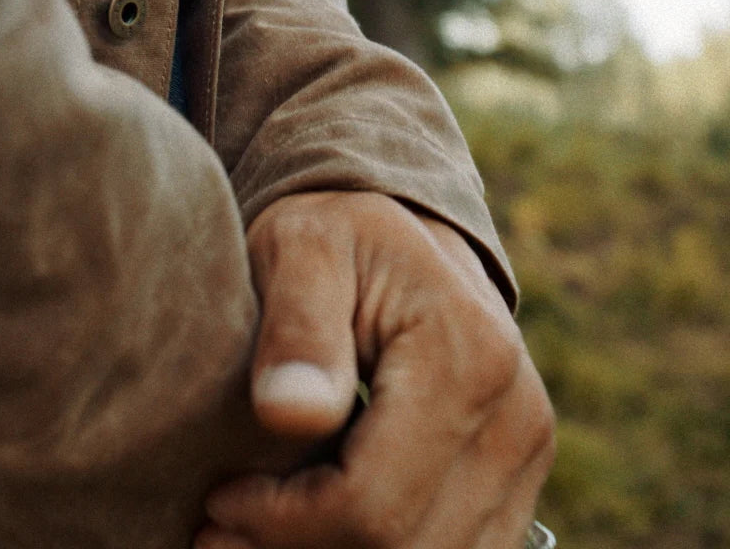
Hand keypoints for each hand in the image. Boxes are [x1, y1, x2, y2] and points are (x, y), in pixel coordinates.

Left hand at [195, 191, 554, 548]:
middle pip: (406, 546)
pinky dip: (380, 547)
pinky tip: (315, 521)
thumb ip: (298, 326)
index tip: (220, 500)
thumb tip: (289, 415)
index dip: (286, 522)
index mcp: (468, 356)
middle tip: (220, 528)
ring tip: (258, 529)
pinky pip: (454, 546)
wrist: (401, 228)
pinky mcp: (515, 469)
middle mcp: (516, 413)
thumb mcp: (302, 250)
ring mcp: (525, 449)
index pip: (373, 500)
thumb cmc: (338, 232)